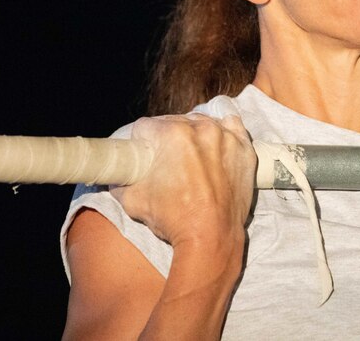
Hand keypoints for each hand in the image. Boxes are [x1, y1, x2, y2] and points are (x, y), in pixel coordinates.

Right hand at [111, 113, 256, 254]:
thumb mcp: (132, 201)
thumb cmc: (173, 219)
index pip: (146, 126)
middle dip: (166, 140)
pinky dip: (223, 134)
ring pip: (202, 124)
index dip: (140, 142)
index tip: (144, 154)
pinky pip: (231, 127)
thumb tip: (116, 175)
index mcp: (171, 135)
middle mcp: (200, 128)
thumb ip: (119, 181)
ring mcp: (225, 136)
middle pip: (174, 123)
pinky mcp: (244, 148)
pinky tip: (215, 148)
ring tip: (191, 160)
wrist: (211, 237)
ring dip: (193, 136)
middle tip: (166, 163)